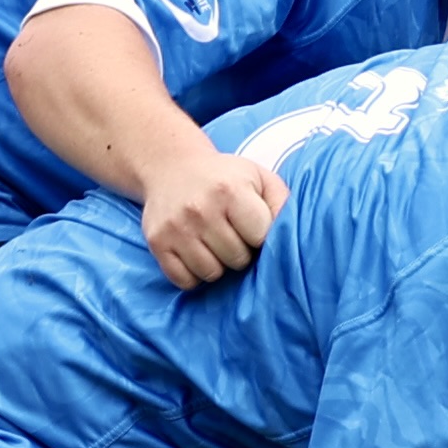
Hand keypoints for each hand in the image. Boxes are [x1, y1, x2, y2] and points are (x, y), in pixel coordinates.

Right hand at [134, 145, 288, 289]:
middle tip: (233, 235)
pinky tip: (197, 253)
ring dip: (218, 264)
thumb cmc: (225, 177)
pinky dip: (194, 274)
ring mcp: (175, 227)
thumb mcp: (260, 179)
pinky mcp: (157, 242)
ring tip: (216, 243)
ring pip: (211, 273)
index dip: (260, 237)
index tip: (254, 227)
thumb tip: (290, 237)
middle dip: (241, 251)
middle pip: (237, 259)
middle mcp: (200, 209)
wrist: (171, 167)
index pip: (260, 238)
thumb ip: (281, 204)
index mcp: (230, 190)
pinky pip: (184, 280)